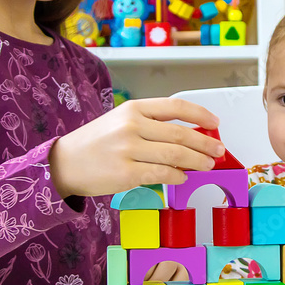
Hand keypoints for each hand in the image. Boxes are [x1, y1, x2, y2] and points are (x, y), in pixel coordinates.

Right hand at [49, 98, 223, 198]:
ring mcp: (129, 150)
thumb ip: (151, 124)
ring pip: (176, 155)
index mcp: (133, 108)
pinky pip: (162, 174)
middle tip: (219, 150)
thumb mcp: (120, 121)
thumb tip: (190, 135)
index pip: (176, 106)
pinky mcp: (126, 173)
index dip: (200, 114)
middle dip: (206, 143)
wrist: (64, 163)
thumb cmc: (96, 143)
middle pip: (181, 133)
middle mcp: (132, 126)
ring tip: (208, 165)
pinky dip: (178, 176)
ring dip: (198, 161)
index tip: (215, 123)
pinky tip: (183, 177)